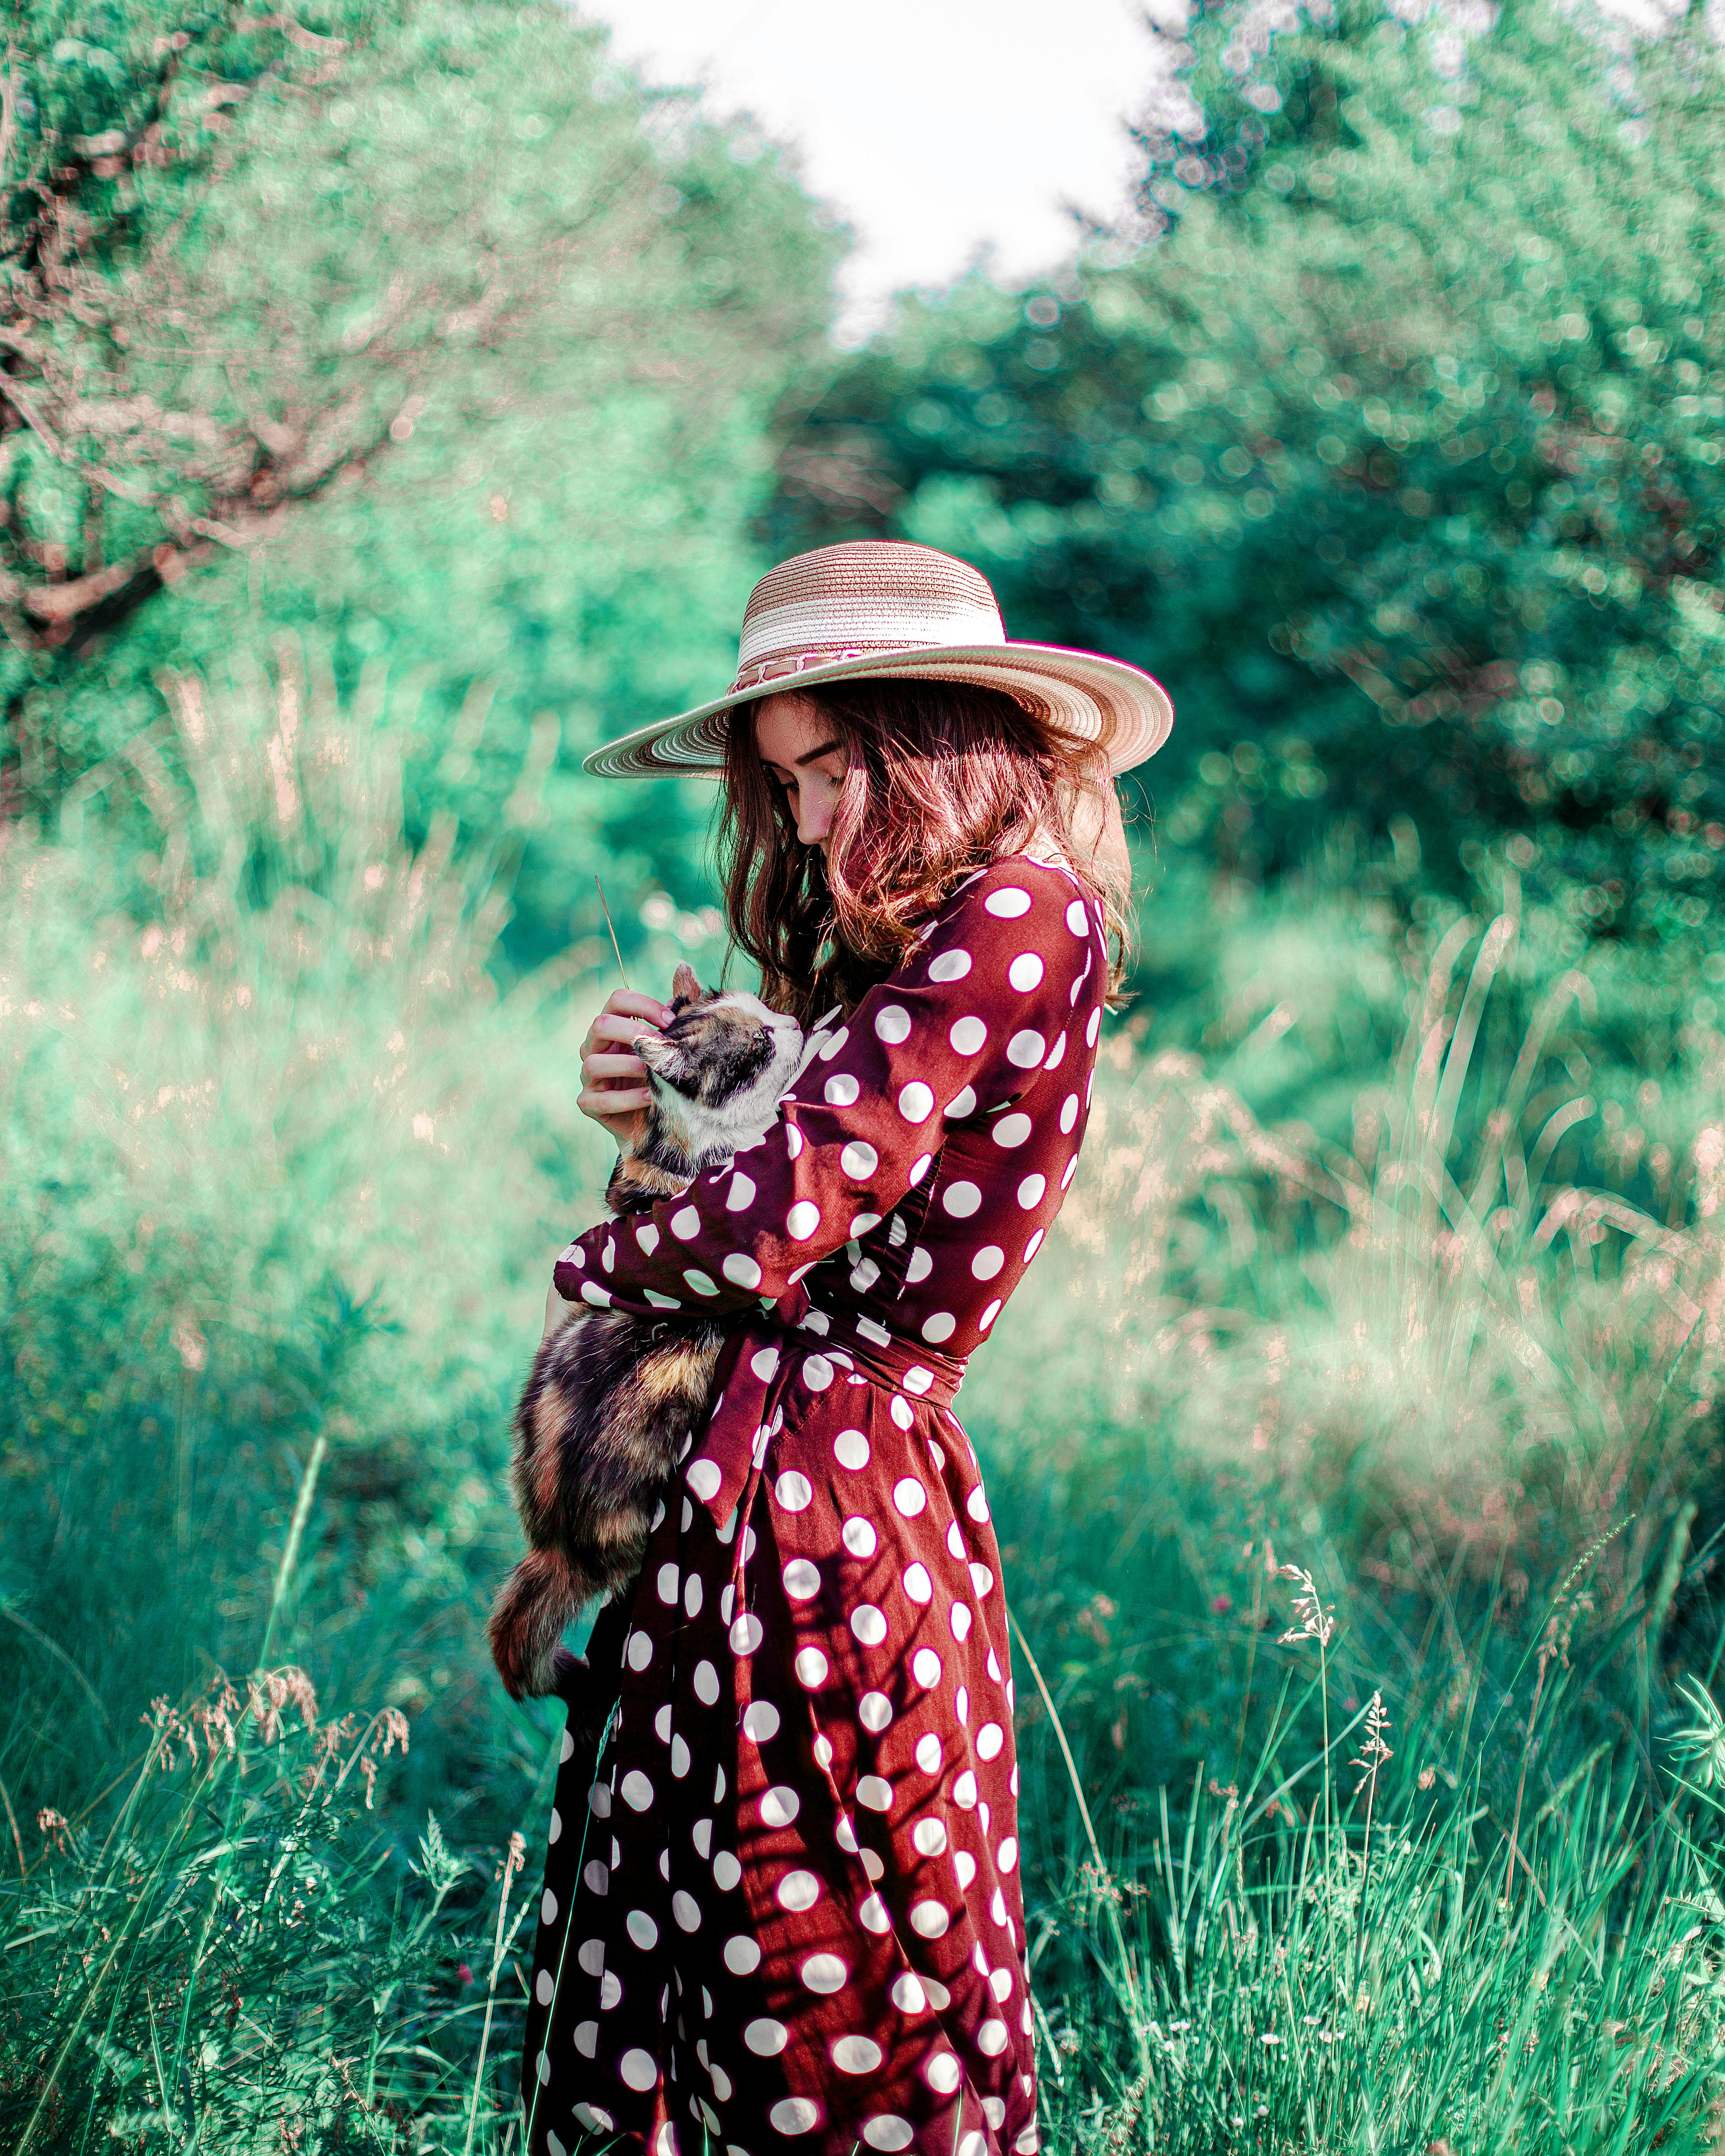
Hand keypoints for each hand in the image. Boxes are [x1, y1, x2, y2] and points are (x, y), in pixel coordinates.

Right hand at [578, 987, 674, 1148]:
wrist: (659, 1120)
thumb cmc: (666, 1073)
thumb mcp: (675, 1041)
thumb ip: (679, 1007)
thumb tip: (684, 968)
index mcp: (615, 1025)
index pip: (617, 999)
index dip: (643, 1005)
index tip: (671, 1021)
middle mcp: (595, 1046)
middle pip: (600, 1024)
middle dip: (632, 1032)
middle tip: (661, 1047)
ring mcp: (588, 1076)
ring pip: (593, 1063)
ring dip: (628, 1066)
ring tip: (654, 1074)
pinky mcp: (587, 1103)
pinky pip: (597, 1099)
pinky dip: (625, 1098)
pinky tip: (650, 1097)